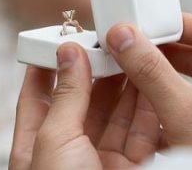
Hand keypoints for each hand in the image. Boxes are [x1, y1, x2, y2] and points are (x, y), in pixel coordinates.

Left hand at [9, 45, 162, 169]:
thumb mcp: (55, 141)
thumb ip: (66, 96)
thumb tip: (68, 54)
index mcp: (36, 144)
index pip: (40, 93)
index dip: (53, 63)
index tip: (67, 36)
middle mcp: (69, 151)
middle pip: (85, 98)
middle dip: (100, 68)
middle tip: (114, 38)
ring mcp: (102, 161)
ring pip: (118, 112)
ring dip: (128, 83)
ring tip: (138, 52)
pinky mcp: (133, 169)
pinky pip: (143, 132)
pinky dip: (150, 108)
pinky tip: (155, 84)